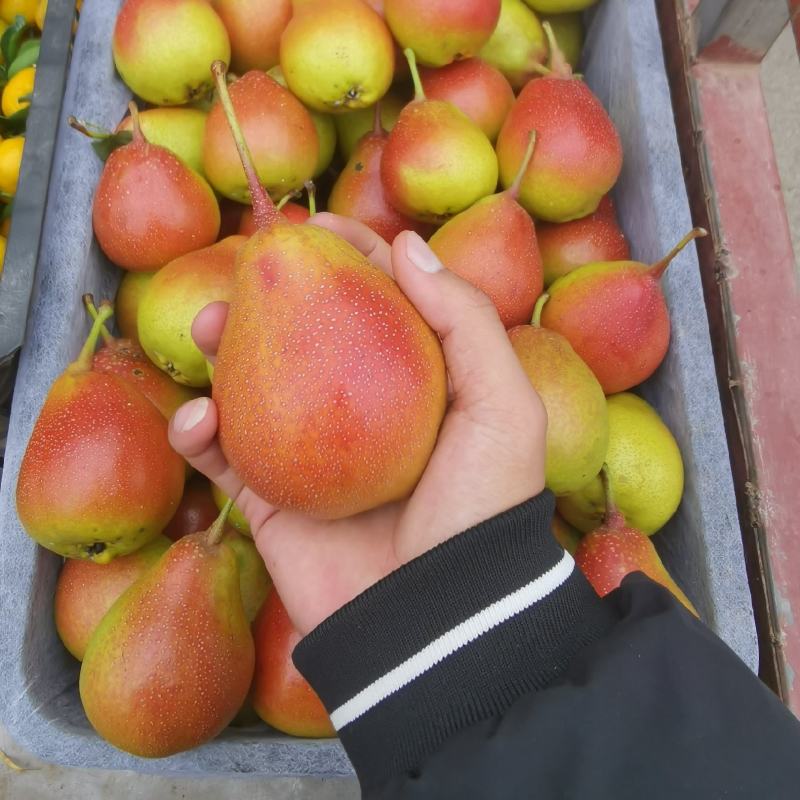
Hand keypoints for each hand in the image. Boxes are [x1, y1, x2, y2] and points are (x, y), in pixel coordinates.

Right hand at [169, 215, 546, 635]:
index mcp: (417, 388)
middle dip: (273, 297)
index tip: (319, 224)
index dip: (353, 256)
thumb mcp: (502, 406)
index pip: (381, 303)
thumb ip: (464, 319)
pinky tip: (195, 418)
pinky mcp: (272, 501)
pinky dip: (197, 432)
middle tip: (250, 272)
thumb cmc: (479, 508)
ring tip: (206, 327)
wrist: (436, 617)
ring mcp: (313, 456)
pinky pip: (221, 457)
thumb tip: (409, 245)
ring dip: (221, 350)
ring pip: (252, 386)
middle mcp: (362, 414)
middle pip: (307, 336)